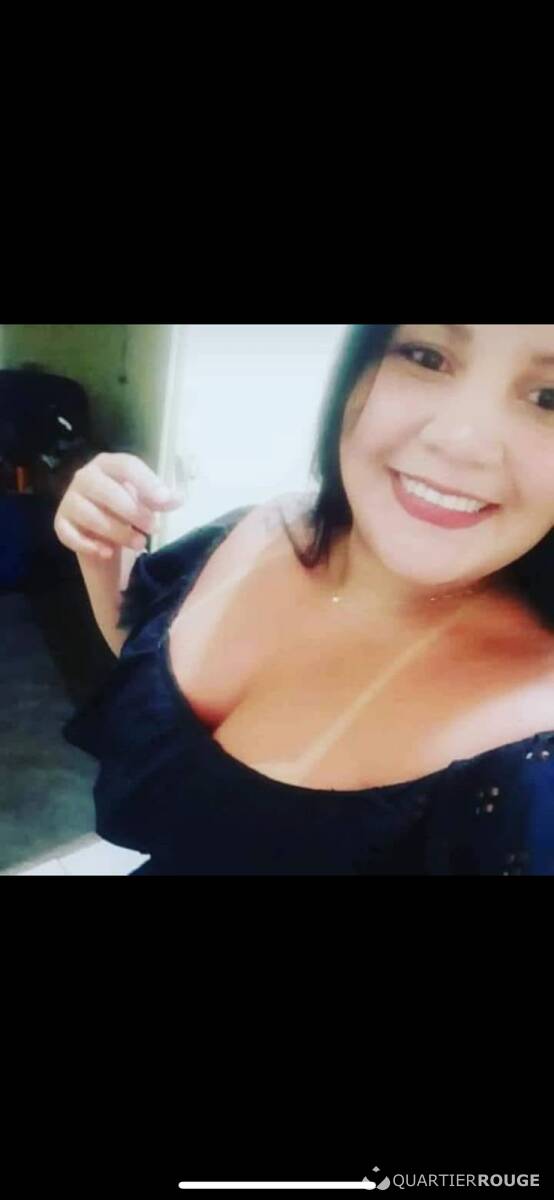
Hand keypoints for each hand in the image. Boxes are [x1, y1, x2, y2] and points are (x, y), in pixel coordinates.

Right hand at [54, 452, 183, 559]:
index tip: (165, 501)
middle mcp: (85, 477)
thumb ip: (161, 500)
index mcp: (108, 464)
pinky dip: (89, 545)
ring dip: (116, 531)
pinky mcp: (61, 524)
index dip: (146, 482)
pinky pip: (69, 534)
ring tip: (139, 543)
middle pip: (105, 490)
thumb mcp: (147, 502)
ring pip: (89, 514)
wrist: (104, 533)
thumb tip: (177, 499)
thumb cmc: (128, 509)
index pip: (126, 466)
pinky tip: (107, 553)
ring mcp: (70, 500)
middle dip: (132, 511)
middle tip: (153, 527)